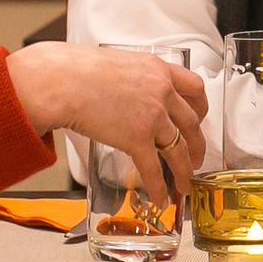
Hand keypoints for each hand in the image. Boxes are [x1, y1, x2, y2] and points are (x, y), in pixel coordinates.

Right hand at [7, 42, 208, 203]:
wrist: (62, 81)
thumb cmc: (78, 69)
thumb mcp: (119, 63)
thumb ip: (134, 78)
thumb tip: (128, 91)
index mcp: (158, 70)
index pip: (195, 88)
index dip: (201, 107)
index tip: (198, 118)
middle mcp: (162, 92)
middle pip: (192, 122)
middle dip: (198, 144)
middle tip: (196, 157)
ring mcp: (153, 116)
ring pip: (180, 149)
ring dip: (185, 170)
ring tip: (185, 184)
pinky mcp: (137, 138)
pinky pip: (154, 168)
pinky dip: (160, 187)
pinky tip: (161, 198)